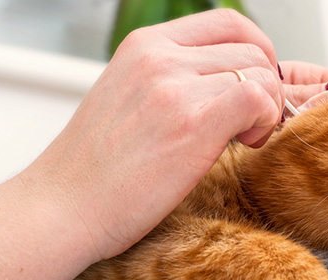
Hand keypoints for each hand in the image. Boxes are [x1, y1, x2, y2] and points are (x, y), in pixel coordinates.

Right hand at [21, 10, 327, 262]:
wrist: (61, 209)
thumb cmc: (92, 172)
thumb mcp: (125, 100)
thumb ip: (168, 81)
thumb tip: (224, 82)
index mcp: (143, 46)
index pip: (226, 22)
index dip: (254, 50)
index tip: (252, 86)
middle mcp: (158, 57)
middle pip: (250, 47)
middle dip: (264, 85)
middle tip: (247, 125)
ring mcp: (173, 87)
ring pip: (259, 72)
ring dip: (265, 108)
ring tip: (241, 140)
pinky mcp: (191, 123)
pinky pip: (258, 97)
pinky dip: (265, 120)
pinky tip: (244, 144)